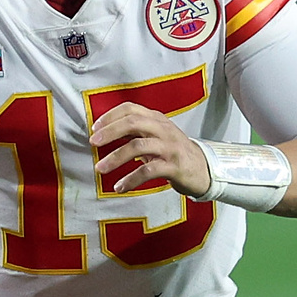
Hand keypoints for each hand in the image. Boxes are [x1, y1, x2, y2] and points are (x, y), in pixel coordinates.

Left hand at [89, 102, 211, 196]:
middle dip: (109, 132)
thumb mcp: (156, 135)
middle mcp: (163, 129)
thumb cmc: (173, 151)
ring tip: (100, 168)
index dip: (110, 116)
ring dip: (115, 158)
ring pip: (138, 146)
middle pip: (132, 123)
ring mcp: (169, 147)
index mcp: (156, 119)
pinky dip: (130, 180)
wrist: (204, 169)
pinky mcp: (174, 166)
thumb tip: (104, 131)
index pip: (130, 109)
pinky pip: (148, 171)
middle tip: (93, 143)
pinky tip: (119, 187)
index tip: (94, 128)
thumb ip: (135, 130)